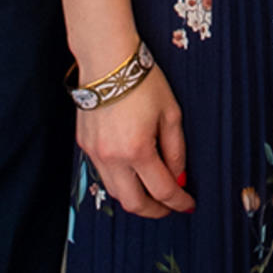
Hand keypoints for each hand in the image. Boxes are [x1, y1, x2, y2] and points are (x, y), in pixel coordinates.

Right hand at [77, 60, 193, 216]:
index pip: (161, 190)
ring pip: (115, 192)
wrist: (107, 61)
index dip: (178, 202)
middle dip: (154, 211)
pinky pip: (104, 174)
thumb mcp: (171, 114)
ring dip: (135, 197)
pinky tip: (133, 173)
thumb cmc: (142, 81)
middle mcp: (112, 157)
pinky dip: (120, 180)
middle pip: (133, 203)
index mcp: (137, 150)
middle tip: (169, 207)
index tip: (188, 204)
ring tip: (153, 192)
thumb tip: (178, 177)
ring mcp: (95, 153)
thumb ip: (176, 151)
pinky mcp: (84, 145)